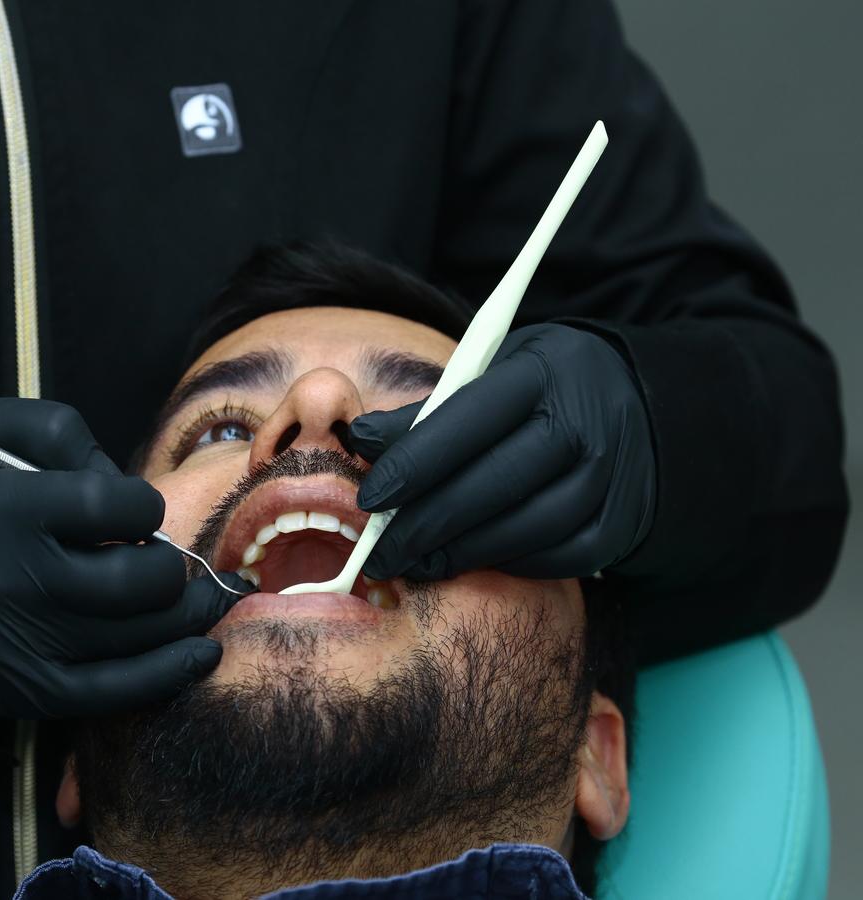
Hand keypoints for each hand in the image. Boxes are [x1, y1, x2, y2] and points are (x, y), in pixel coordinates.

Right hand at [0, 398, 244, 734]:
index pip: (112, 505)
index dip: (142, 507)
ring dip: (186, 612)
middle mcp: (8, 577)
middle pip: (139, 579)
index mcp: (0, 507)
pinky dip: (173, 669)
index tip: (135, 514)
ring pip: (142, 631)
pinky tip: (201, 651)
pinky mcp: (34, 690)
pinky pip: (122, 688)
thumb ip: (57, 429)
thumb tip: (120, 480)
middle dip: (167, 567)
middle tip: (158, 562)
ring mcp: (23, 641)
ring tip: (199, 597)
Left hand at [350, 324, 655, 580]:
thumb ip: (429, 412)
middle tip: (378, 551)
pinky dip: (506, 563)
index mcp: (542, 372)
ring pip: (523, 529)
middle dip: (424, 525)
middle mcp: (583, 423)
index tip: (369, 498)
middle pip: (492, 484)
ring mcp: (608, 478)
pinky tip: (468, 561)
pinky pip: (554, 557)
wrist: (640, 410)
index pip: (466, 421)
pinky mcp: (618, 524)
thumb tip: (359, 442)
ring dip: (460, 553)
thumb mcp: (492, 374)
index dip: (413, 464)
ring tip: (414, 562)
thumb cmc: (543, 391)